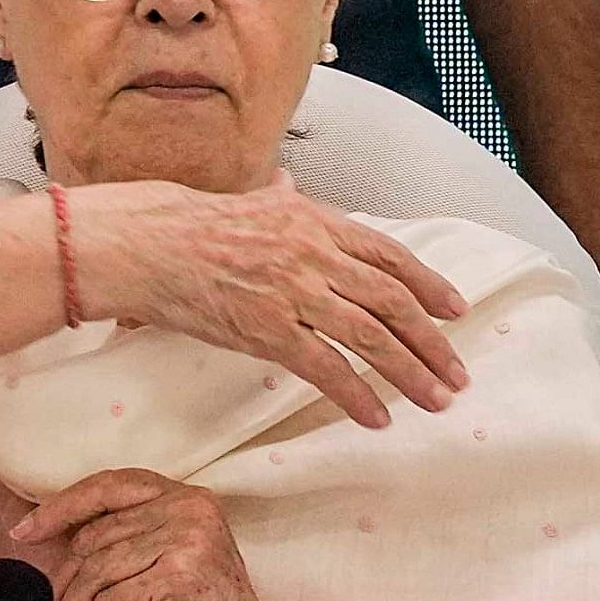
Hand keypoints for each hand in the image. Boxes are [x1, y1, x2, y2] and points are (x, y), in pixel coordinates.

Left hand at [10, 470, 315, 600]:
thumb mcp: (173, 567)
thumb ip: (130, 544)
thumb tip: (54, 545)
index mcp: (190, 500)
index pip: (110, 487)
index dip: (61, 508)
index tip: (24, 533)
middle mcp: (190, 511)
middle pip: (92, 539)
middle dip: (61, 591)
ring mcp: (186, 542)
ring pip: (93, 575)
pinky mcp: (178, 579)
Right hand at [61, 178, 469, 427]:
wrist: (142, 242)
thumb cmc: (192, 224)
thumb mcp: (252, 201)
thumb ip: (284, 199)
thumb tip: (290, 183)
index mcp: (318, 223)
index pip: (391, 256)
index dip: (430, 286)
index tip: (457, 310)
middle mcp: (315, 256)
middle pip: (392, 302)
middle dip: (432, 341)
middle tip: (457, 373)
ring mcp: (294, 293)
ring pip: (370, 337)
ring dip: (410, 373)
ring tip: (436, 400)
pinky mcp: (267, 330)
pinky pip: (325, 368)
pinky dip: (357, 395)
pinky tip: (378, 416)